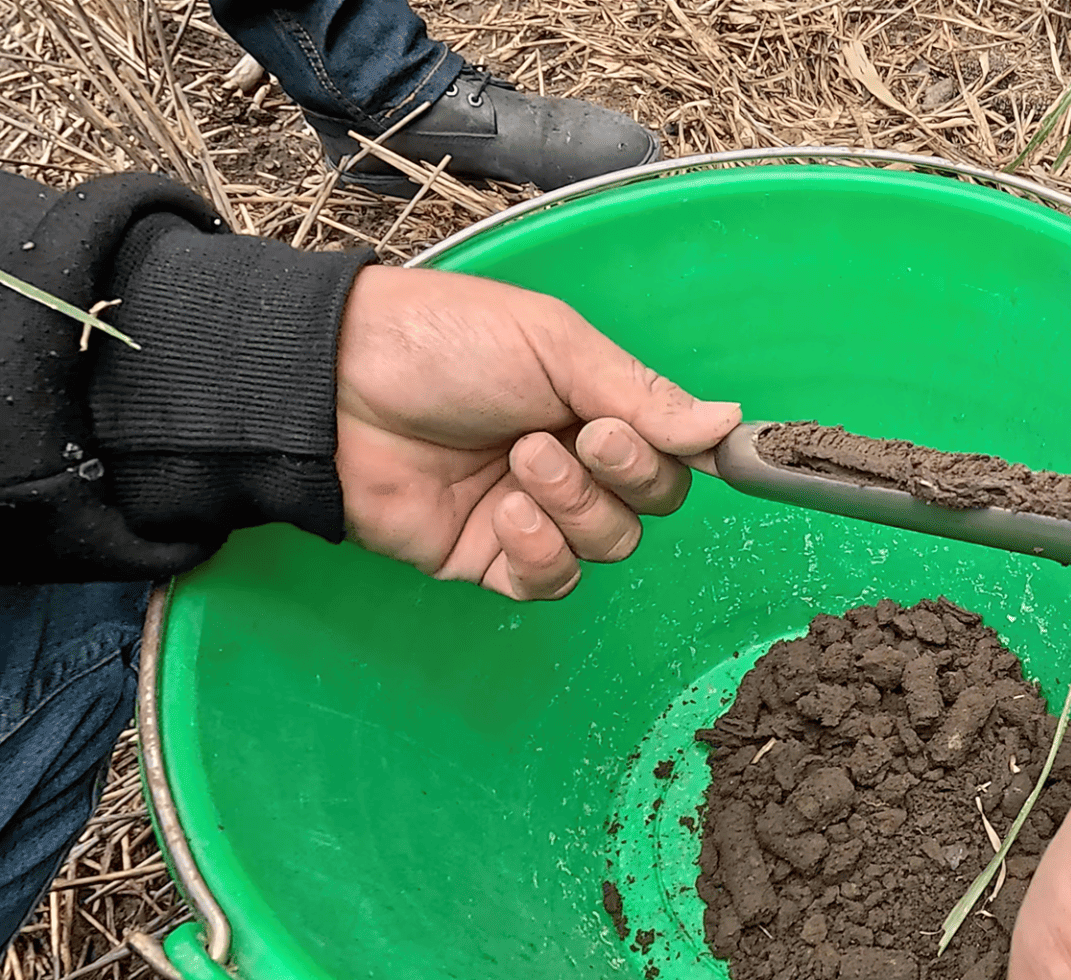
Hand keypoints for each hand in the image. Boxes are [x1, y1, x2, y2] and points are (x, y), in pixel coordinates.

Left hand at [334, 267, 740, 599]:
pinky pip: (550, 581)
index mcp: (594, 401)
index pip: (672, 448)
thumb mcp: (555, 346)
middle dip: (623, 474)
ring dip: (574, 507)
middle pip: (651, 502)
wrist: (335, 384)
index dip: (682, 452)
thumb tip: (726, 424)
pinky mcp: (487, 557)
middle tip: (576, 436)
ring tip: (520, 461)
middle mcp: (573, 459)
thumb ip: (643, 393)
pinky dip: (541, 554)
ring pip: (607, 544)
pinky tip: (506, 513)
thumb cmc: (441, 341)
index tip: (684, 443)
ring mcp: (531, 511)